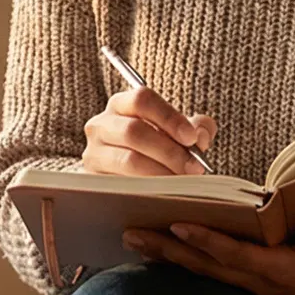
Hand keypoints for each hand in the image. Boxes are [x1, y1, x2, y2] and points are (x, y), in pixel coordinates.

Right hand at [80, 86, 217, 177]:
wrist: (129, 180)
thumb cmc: (157, 150)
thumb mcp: (176, 134)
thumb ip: (196, 128)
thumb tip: (200, 135)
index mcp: (121, 105)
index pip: (142, 99)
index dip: (169, 117)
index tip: (191, 137)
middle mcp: (101, 125)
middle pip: (134, 130)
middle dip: (169, 151)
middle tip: (194, 167)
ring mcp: (94, 154)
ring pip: (128, 160)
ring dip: (161, 173)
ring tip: (183, 183)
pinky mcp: (94, 181)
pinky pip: (121, 185)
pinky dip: (148, 190)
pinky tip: (166, 194)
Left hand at [126, 198, 294, 294]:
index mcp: (282, 271)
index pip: (236, 255)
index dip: (207, 241)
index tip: (179, 226)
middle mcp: (259, 282)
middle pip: (206, 265)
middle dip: (168, 249)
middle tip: (132, 233)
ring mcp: (250, 285)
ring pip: (201, 269)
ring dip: (166, 255)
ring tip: (133, 239)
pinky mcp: (247, 282)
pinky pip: (208, 271)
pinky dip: (181, 259)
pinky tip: (157, 250)